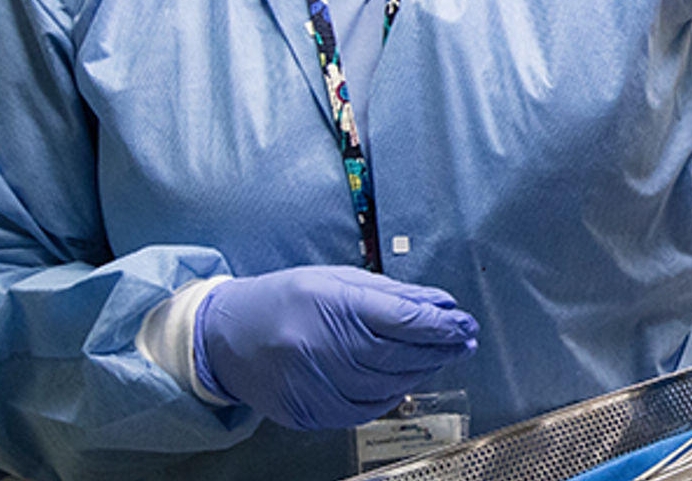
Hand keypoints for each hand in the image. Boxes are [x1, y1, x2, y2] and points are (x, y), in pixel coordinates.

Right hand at [195, 266, 478, 429]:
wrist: (226, 337)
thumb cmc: (286, 301)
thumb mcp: (336, 280)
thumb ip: (391, 294)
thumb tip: (440, 305)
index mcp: (331, 303)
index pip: (401, 318)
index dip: (440, 325)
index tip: (465, 325)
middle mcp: (321, 344)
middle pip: (398, 356)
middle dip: (439, 350)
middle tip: (462, 343)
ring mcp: (313, 382)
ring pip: (385, 387)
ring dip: (418, 374)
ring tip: (435, 360)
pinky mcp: (307, 410)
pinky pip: (363, 411)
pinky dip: (389, 398)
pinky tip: (401, 383)